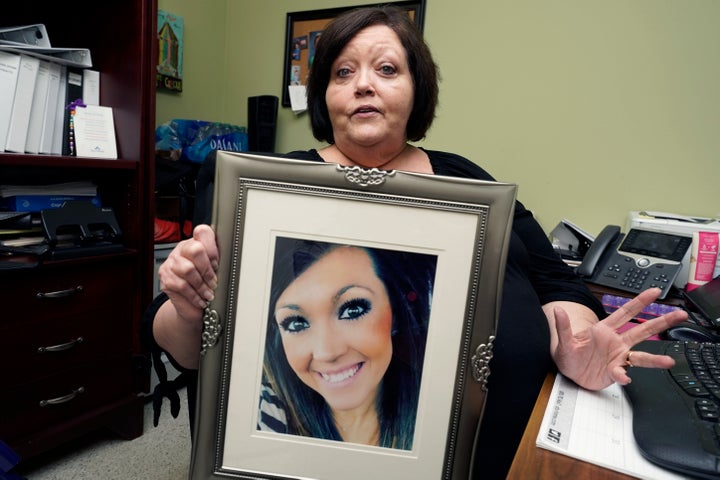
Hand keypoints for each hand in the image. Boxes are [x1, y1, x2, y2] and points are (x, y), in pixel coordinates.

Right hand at [158, 224, 219, 323]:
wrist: (191, 308)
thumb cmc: (207, 286)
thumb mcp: (215, 272)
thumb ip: (220, 262)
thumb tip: (232, 262)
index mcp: (196, 242)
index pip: (202, 232)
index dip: (212, 249)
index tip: (218, 264)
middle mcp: (182, 250)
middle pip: (195, 250)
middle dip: (207, 268)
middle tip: (214, 281)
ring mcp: (172, 263)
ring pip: (188, 269)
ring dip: (202, 285)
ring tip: (209, 294)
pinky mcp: (166, 278)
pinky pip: (182, 285)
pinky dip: (195, 295)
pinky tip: (202, 300)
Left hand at [552, 287, 687, 390]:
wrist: (568, 372)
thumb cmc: (568, 353)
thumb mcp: (563, 340)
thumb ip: (563, 326)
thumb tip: (557, 310)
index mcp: (604, 330)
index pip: (625, 312)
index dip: (640, 302)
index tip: (655, 292)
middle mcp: (615, 342)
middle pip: (643, 330)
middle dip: (661, 322)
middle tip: (679, 315)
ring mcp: (617, 356)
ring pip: (641, 355)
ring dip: (655, 358)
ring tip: (669, 361)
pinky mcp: (615, 370)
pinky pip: (623, 372)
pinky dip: (623, 374)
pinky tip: (624, 376)